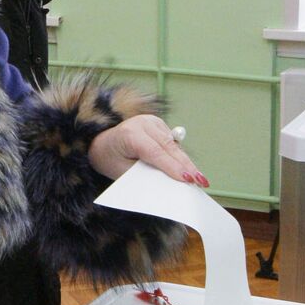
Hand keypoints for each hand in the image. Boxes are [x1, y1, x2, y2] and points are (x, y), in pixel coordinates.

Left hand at [87, 115, 206, 184]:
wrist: (102, 143)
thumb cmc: (111, 159)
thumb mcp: (124, 171)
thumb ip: (145, 174)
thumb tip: (170, 182)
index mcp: (129, 134)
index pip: (155, 152)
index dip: (173, 167)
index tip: (188, 179)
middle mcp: (142, 123)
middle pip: (169, 147)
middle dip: (186, 166)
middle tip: (201, 181)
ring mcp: (152, 121)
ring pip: (174, 145)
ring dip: (186, 162)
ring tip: (200, 179)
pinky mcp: (159, 125)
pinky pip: (172, 142)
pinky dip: (180, 156)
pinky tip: (190, 170)